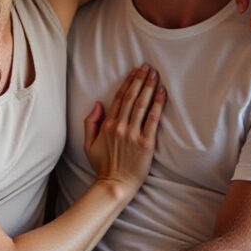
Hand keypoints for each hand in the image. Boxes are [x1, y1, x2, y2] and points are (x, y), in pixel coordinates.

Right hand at [83, 64, 165, 194]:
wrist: (115, 184)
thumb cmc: (102, 165)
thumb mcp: (88, 144)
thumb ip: (91, 122)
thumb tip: (98, 103)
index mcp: (108, 125)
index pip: (119, 98)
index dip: (128, 82)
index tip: (134, 71)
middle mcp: (120, 126)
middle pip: (132, 97)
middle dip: (140, 79)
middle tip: (148, 66)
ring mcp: (133, 134)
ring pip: (142, 104)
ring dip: (149, 87)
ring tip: (155, 74)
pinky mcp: (146, 143)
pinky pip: (153, 119)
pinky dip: (158, 104)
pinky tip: (162, 92)